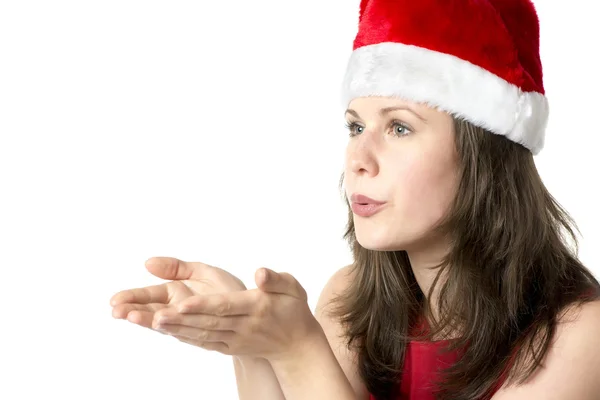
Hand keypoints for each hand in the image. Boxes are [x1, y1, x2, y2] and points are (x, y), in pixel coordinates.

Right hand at [110, 257, 245, 342]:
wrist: (251, 310)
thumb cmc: (225, 290)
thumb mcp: (200, 271)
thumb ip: (175, 267)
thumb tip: (147, 262)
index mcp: (174, 292)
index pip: (147, 296)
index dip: (131, 298)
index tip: (115, 301)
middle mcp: (177, 310)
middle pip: (150, 311)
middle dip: (133, 312)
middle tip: (117, 312)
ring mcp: (188, 322)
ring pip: (164, 322)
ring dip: (149, 320)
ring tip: (134, 317)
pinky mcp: (201, 330)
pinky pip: (185, 329)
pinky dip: (173, 327)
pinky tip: (160, 324)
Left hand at [153, 267, 323, 360]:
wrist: (297, 345)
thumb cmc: (294, 310)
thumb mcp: (293, 288)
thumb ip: (276, 279)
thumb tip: (260, 273)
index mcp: (256, 307)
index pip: (226, 306)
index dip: (203, 305)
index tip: (182, 302)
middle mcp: (243, 325)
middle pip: (208, 322)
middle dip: (181, 319)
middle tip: (155, 315)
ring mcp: (235, 338)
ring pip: (203, 334)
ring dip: (177, 329)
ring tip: (153, 321)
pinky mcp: (230, 346)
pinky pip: (205, 342)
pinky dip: (186, 337)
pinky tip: (168, 331)